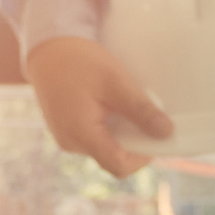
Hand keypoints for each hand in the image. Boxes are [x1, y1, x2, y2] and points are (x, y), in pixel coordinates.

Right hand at [25, 37, 172, 177]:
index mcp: (82, 135)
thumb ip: (140, 109)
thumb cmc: (79, 61)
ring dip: (122, 133)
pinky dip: (109, 127)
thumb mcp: (115, 81)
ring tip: (125, 106)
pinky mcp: (66, 131)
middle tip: (144, 114)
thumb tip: (166, 133)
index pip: (120, 166)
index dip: (143, 156)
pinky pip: (94, 138)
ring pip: (105, 148)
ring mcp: (67, 138)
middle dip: (134, 141)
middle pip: (113, 158)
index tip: (155, 133)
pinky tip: (111, 106)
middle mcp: (71, 144)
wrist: (48, 48)